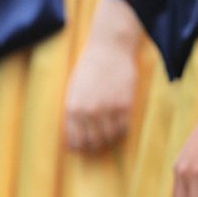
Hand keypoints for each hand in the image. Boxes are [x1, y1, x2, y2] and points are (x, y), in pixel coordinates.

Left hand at [64, 0, 140, 151]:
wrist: (109, 48)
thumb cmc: (89, 66)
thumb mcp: (74, 89)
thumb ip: (73, 111)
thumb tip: (75, 134)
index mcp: (72, 108)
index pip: (75, 140)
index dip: (79, 147)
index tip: (83, 148)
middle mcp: (89, 112)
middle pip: (93, 142)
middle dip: (95, 144)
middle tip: (98, 141)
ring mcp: (107, 110)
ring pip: (110, 137)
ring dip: (110, 138)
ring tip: (110, 132)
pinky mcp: (124, 105)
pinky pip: (124, 128)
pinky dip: (122, 129)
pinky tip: (120, 124)